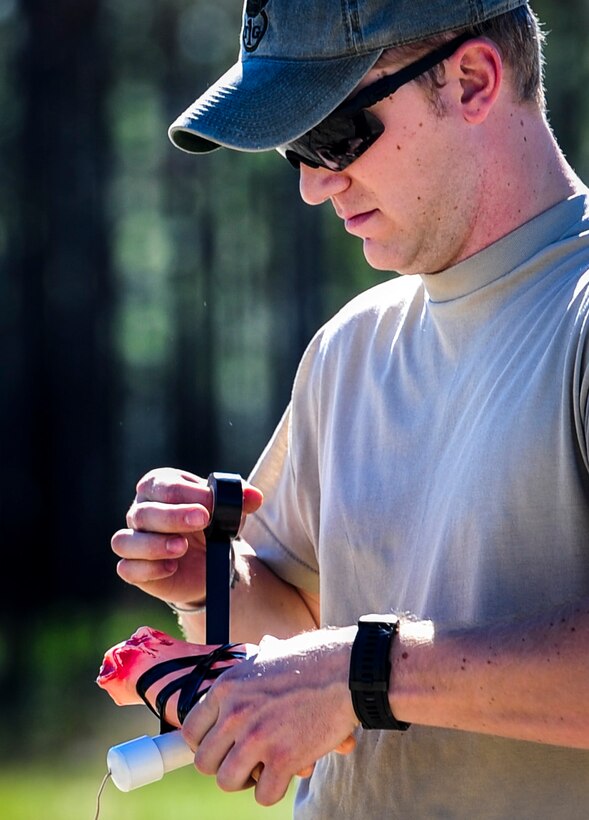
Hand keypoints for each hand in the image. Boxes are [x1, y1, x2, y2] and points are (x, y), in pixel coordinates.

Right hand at [111, 468, 262, 604]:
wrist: (209, 561)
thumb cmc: (213, 524)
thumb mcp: (229, 509)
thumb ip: (239, 499)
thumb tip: (255, 498)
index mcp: (159, 486)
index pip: (166, 485)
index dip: (189, 494)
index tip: (212, 504)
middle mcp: (140, 511)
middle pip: (144, 512)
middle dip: (174, 516)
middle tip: (203, 520)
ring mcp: (133, 540)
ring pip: (125, 541)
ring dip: (153, 544)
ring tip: (182, 547)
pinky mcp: (133, 568)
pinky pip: (127, 569)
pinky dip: (147, 569)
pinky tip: (171, 568)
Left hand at [181, 629, 358, 805]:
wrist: (348, 670)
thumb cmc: (315, 659)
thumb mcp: (273, 654)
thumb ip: (257, 663)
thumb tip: (263, 648)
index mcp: (228, 687)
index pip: (191, 730)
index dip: (204, 744)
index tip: (221, 748)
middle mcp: (236, 712)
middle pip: (204, 762)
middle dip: (224, 765)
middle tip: (245, 761)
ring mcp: (257, 737)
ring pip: (227, 782)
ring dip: (246, 781)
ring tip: (264, 770)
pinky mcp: (283, 759)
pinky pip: (263, 795)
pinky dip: (273, 791)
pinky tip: (286, 775)